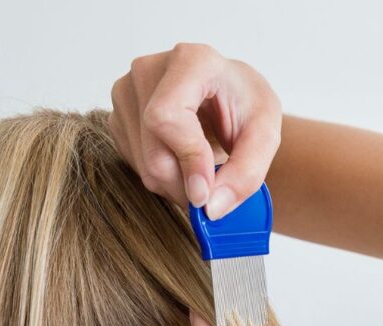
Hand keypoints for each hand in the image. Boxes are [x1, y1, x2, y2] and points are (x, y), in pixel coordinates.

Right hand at [109, 44, 282, 219]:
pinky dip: (163, 179)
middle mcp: (149, 70)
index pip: (167, 117)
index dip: (187, 160)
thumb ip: (246, 172)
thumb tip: (212, 208)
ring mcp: (127, 93)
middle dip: (185, 186)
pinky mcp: (118, 117)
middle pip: (153, 150)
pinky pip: (136, 166)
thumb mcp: (265, 135)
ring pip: (143, 166)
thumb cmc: (246, 107)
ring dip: (177, 187)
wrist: (227, 97)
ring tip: (204, 174)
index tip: (206, 195)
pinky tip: (183, 164)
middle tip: (213, 196)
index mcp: (191, 61)